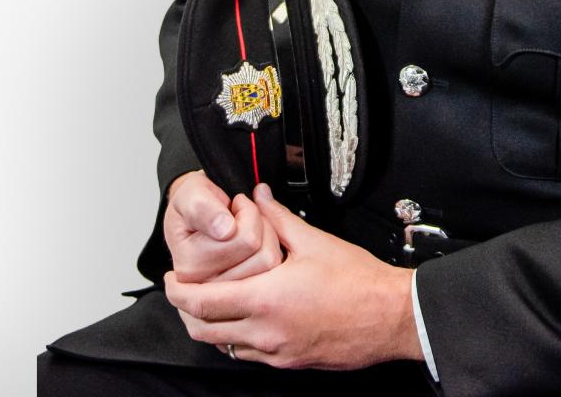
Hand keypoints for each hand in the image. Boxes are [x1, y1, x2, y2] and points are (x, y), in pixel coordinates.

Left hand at [164, 182, 422, 369]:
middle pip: (204, 331)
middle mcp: (266, 332)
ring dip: (212, 326)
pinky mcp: (290, 362)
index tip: (170, 279)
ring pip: (225, 346)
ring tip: (215, 301)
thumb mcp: (315, 241)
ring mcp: (277, 352)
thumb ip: (279, 219)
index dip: (178, 292)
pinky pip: (250, 354)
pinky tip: (249, 316)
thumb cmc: (359, 282)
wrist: (390, 316)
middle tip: (183, 292)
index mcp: (267, 299)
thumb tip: (259, 198)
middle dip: (186, 312)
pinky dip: (237, 337)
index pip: (203, 303)